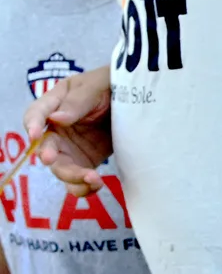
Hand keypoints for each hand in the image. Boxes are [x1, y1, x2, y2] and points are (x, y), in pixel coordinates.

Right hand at [24, 67, 112, 195]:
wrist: (138, 101)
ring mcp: (72, 148)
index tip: (34, 135)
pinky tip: (96, 185)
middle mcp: (58, 129)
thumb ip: (77, 102)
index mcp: (55, 104)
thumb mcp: (95, 87)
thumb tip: (56, 119)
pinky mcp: (87, 162)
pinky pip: (79, 180)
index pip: (35, 115)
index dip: (31, 125)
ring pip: (62, 169)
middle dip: (51, 158)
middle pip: (46, 148)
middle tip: (54, 161)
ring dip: (72, 177)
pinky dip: (84, 187)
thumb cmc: (112, 86)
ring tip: (92, 179)